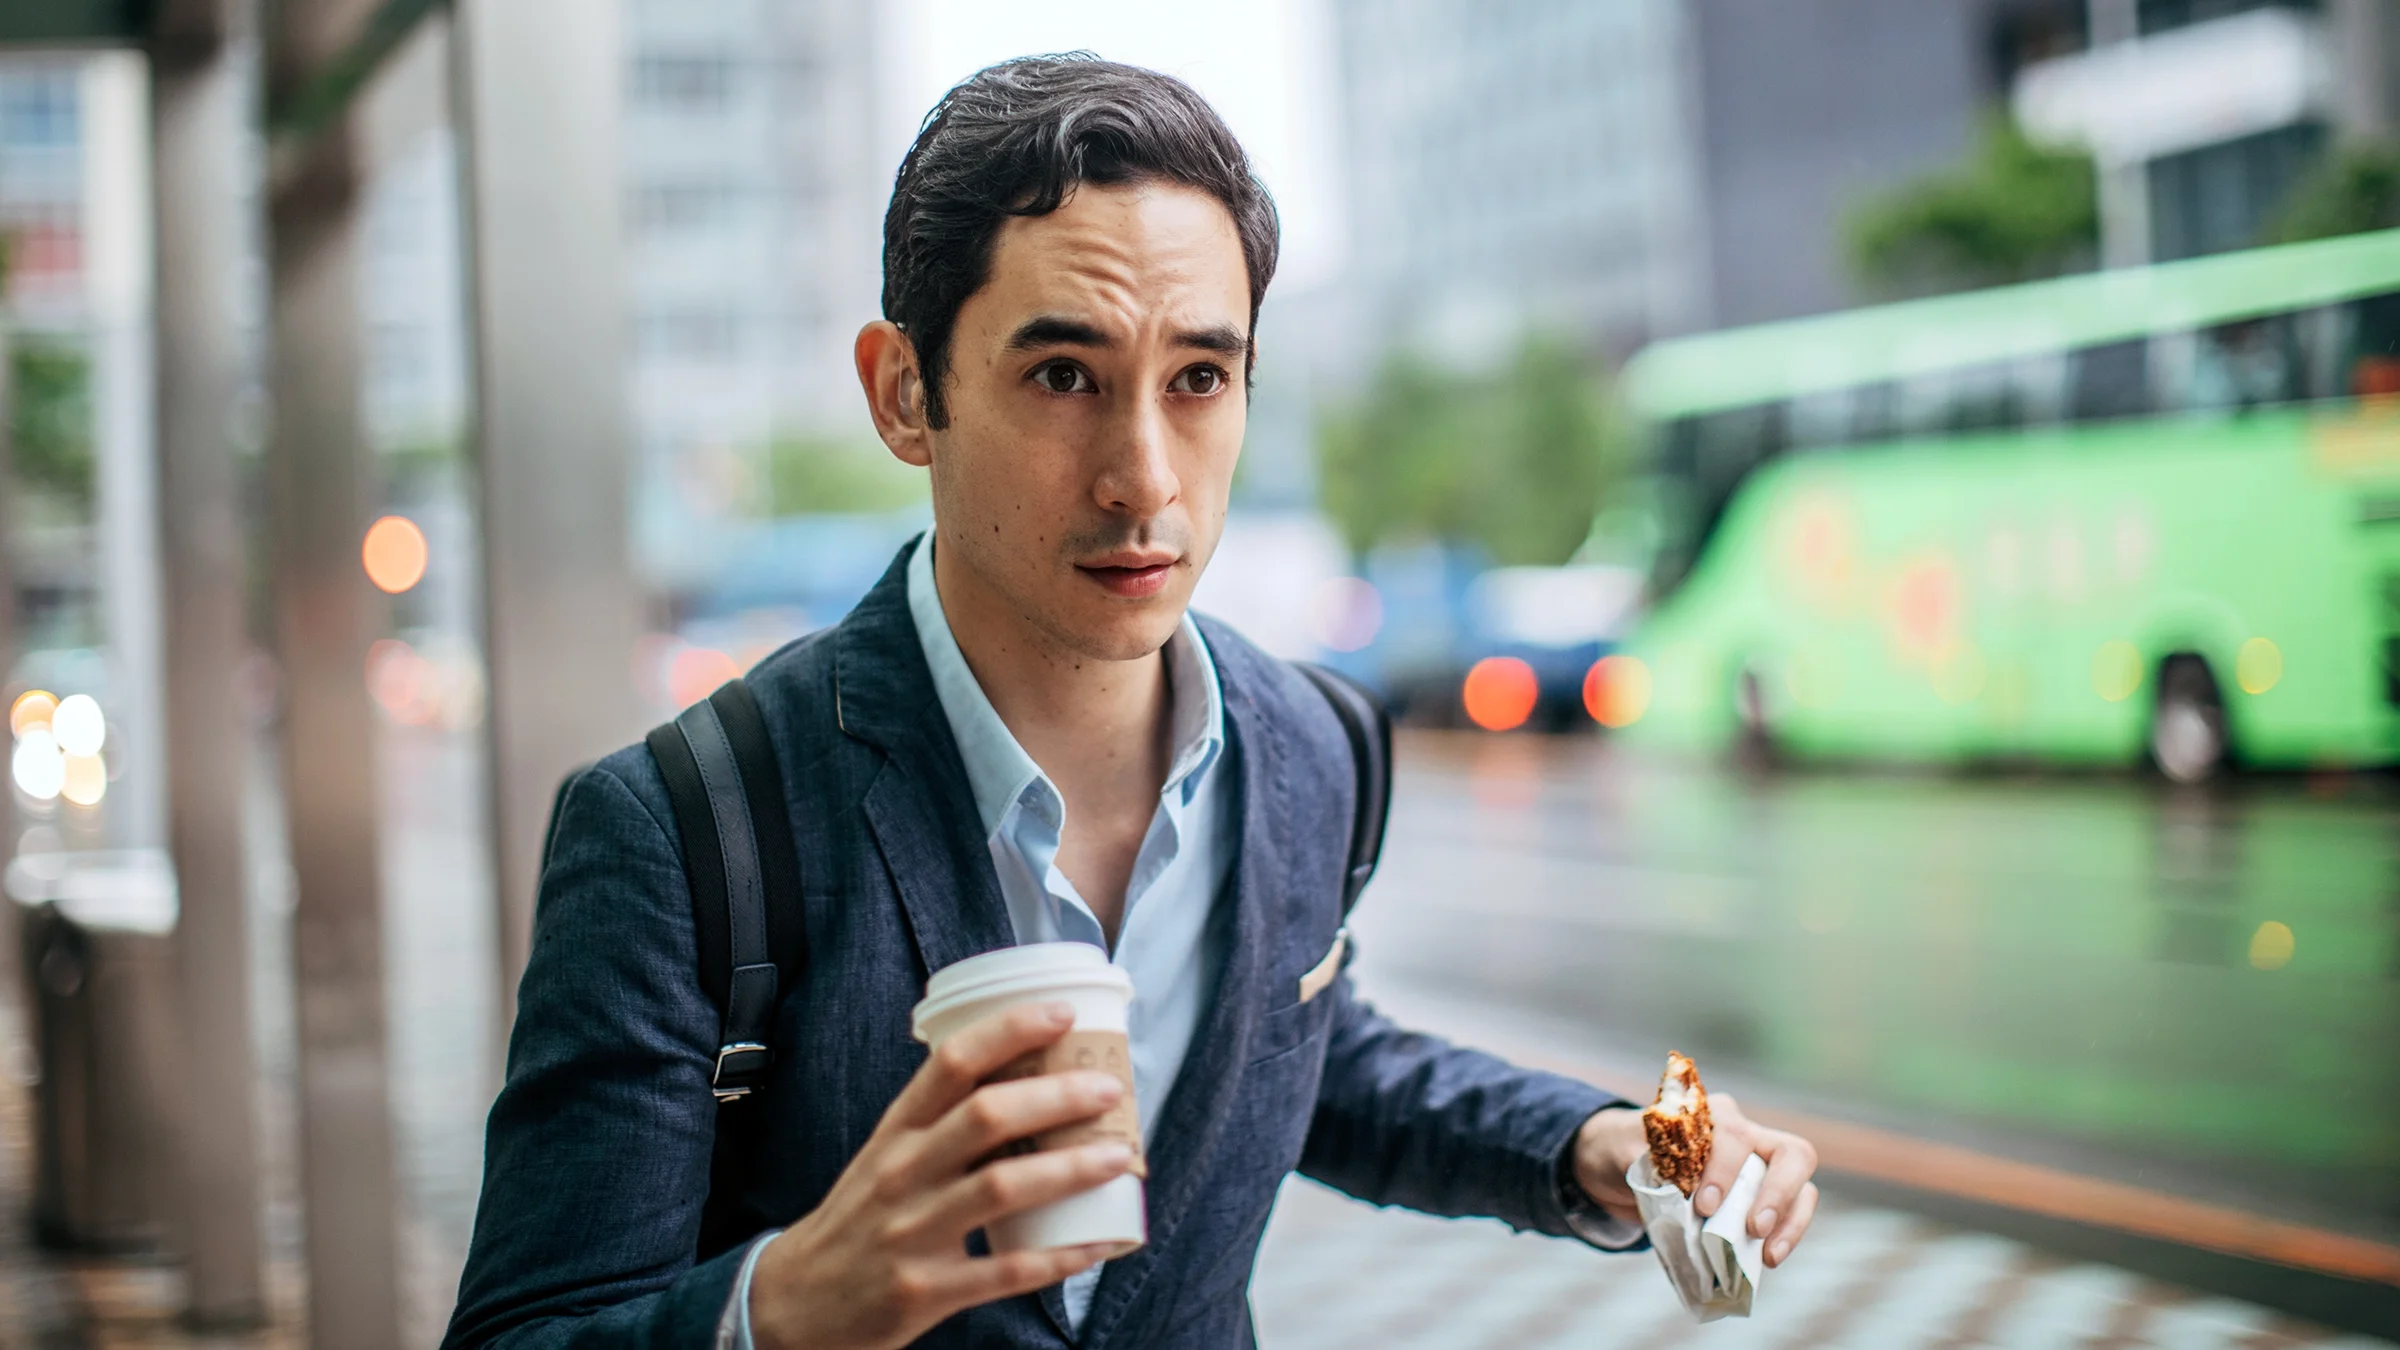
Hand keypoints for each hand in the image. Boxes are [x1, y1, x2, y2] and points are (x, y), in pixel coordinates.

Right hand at [747, 1001, 1135, 1349]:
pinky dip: (1059, 1256)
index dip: (1009, 1031)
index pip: (950, 1064)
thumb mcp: (884, 1157)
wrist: (795, 1303)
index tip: (1060, 1014)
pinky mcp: (925, 1291)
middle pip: (985, 1117)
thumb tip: (1031, 1084)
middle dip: (1056, 1096)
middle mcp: (902, 1174)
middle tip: (1108, 1088)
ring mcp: (912, 1234)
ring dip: (1069, 1168)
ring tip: (1117, 1156)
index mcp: (895, 1133)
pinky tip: (1099, 1243)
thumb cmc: (858, 1221)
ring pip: (1001, 1187)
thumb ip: (942, 1124)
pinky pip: (1005, 1271)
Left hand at [1570, 1093, 1819, 1267]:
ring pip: (1801, 1183)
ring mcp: (1760, 1164)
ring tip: (1769, 1255)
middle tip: (1754, 1228)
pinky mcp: (1763, 1195)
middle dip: (1777, 1193)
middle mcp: (1746, 1132)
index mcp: (1712, 1114)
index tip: (1705, 1205)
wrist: (1617, 1164)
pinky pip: (1792, 1210)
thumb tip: (1675, 1192)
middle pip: (1790, 1152)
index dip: (1724, 1171)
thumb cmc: (1624, 1149)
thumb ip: (1648, 1165)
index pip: (1734, 1136)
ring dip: (1790, 1220)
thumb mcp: (1623, 1150)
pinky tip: (1768, 1258)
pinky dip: (1786, 1234)